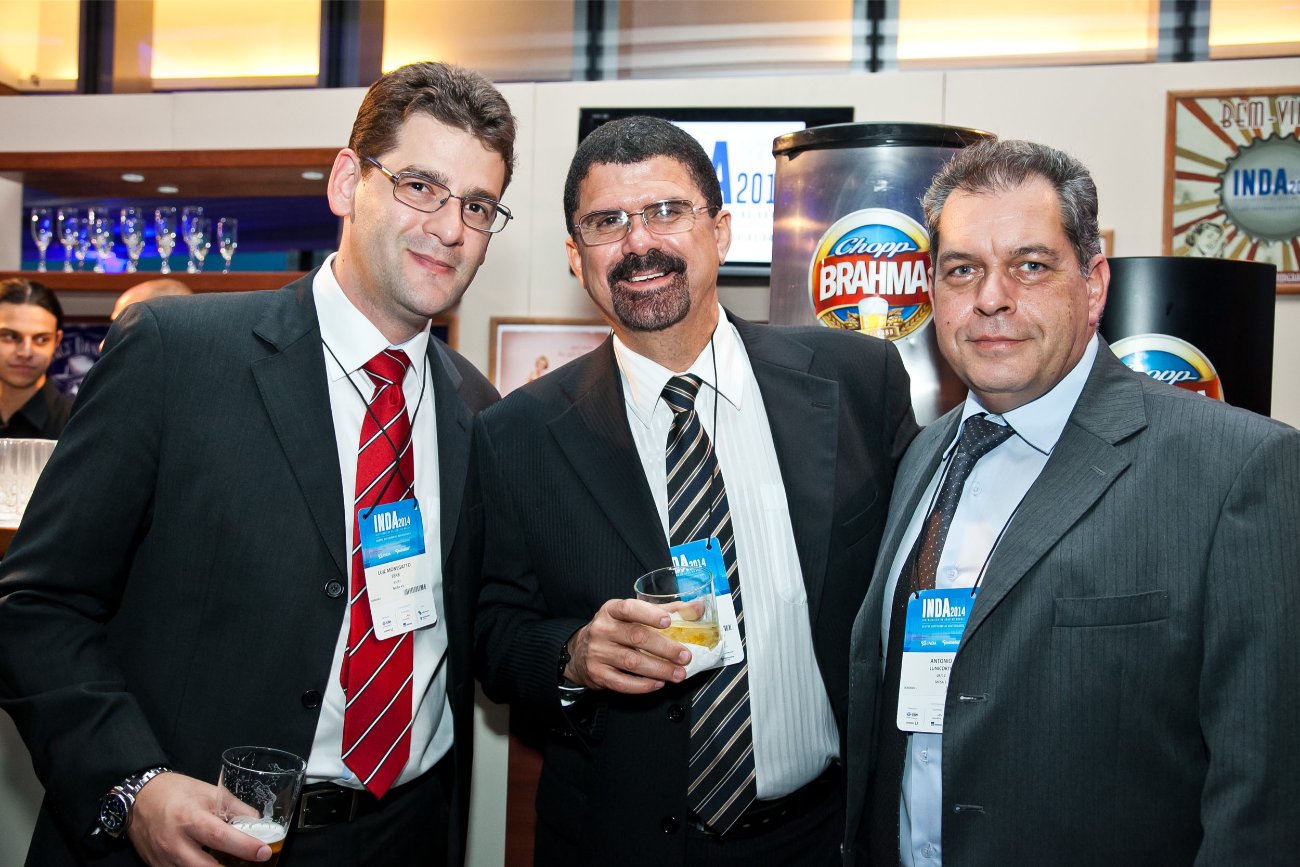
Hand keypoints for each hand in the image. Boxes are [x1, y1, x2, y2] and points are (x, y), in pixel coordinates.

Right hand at [127, 772, 272, 865]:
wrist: (140, 798)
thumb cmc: (177, 792)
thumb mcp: (210, 793)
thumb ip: (236, 809)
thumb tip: (258, 824)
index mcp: (190, 819)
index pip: (220, 837)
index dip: (244, 847)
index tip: (263, 852)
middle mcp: (175, 842)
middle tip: (248, 864)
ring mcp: (163, 859)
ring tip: (228, 862)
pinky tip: (208, 862)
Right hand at [564, 598, 690, 692]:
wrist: (579, 651)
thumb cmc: (614, 630)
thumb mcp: (632, 615)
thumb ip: (664, 610)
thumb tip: (695, 608)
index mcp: (612, 610)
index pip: (629, 608)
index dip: (649, 614)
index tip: (668, 621)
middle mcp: (602, 629)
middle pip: (636, 637)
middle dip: (664, 648)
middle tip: (684, 656)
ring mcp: (598, 653)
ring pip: (632, 662)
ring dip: (659, 669)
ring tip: (678, 674)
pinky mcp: (597, 674)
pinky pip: (622, 682)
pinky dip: (643, 685)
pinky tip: (658, 683)